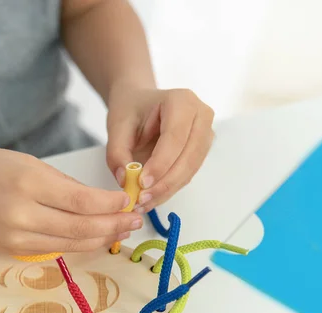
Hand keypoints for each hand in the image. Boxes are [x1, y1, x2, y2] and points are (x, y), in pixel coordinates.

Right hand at [0, 148, 142, 254]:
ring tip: (121, 232)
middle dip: (113, 226)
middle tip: (135, 221)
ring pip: (70, 245)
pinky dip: (76, 245)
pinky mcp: (10, 251)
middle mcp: (22, 216)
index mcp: (28, 184)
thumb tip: (97, 200)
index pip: (83, 201)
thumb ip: (62, 184)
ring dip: (100, 239)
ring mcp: (15, 238)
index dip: (111, 204)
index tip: (128, 200)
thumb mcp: (26, 162)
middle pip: (81, 227)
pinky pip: (52, 251)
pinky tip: (93, 238)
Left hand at [105, 85, 214, 211]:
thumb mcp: (116, 127)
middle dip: (165, 183)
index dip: (160, 163)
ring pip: (190, 170)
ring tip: (143, 202)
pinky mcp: (201, 150)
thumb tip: (125, 180)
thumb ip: (117, 153)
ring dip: (167, 190)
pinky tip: (151, 197)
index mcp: (181, 101)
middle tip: (141, 199)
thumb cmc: (130, 110)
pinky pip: (187, 174)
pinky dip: (169, 188)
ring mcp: (205, 133)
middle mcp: (200, 115)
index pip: (174, 137)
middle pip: (188, 157)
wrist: (139, 103)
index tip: (141, 183)